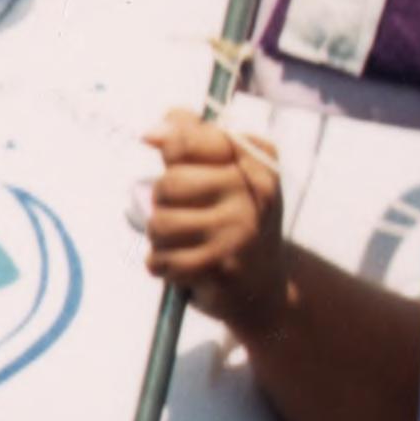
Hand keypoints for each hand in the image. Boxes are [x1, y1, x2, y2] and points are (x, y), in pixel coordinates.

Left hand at [138, 111, 296, 341]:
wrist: (268, 287)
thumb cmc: (236, 219)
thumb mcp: (228, 169)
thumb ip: (191, 137)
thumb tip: (151, 133)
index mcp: (257, 161)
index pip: (184, 141)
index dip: (170, 151)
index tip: (175, 161)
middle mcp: (252, 194)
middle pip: (168, 184)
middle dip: (165, 202)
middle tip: (188, 214)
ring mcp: (238, 233)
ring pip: (160, 224)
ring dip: (162, 238)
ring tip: (186, 243)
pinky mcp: (220, 268)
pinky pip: (161, 259)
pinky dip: (163, 266)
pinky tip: (185, 267)